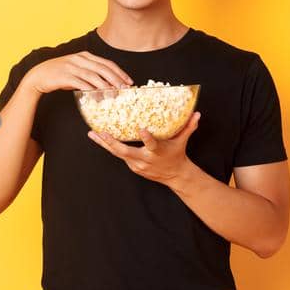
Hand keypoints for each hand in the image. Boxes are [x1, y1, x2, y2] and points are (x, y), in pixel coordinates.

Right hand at [21, 51, 132, 92]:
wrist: (38, 76)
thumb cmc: (58, 74)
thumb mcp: (76, 69)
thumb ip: (90, 73)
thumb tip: (106, 84)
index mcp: (84, 56)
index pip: (107, 63)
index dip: (119, 72)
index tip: (129, 81)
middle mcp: (80, 59)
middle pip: (103, 69)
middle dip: (116, 79)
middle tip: (125, 89)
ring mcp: (72, 67)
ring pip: (94, 76)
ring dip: (106, 85)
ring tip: (114, 94)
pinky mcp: (65, 76)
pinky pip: (82, 83)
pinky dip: (91, 90)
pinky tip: (98, 97)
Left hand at [87, 112, 201, 185]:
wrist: (174, 176)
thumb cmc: (177, 155)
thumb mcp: (182, 142)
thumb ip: (188, 127)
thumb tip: (197, 114)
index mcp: (157, 152)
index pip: (152, 145)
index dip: (146, 138)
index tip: (141, 129)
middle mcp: (144, 160)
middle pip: (125, 152)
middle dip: (111, 142)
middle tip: (100, 132)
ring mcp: (136, 164)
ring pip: (117, 153)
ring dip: (104, 144)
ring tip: (92, 133)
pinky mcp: (131, 166)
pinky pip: (118, 155)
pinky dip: (109, 147)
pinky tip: (99, 138)